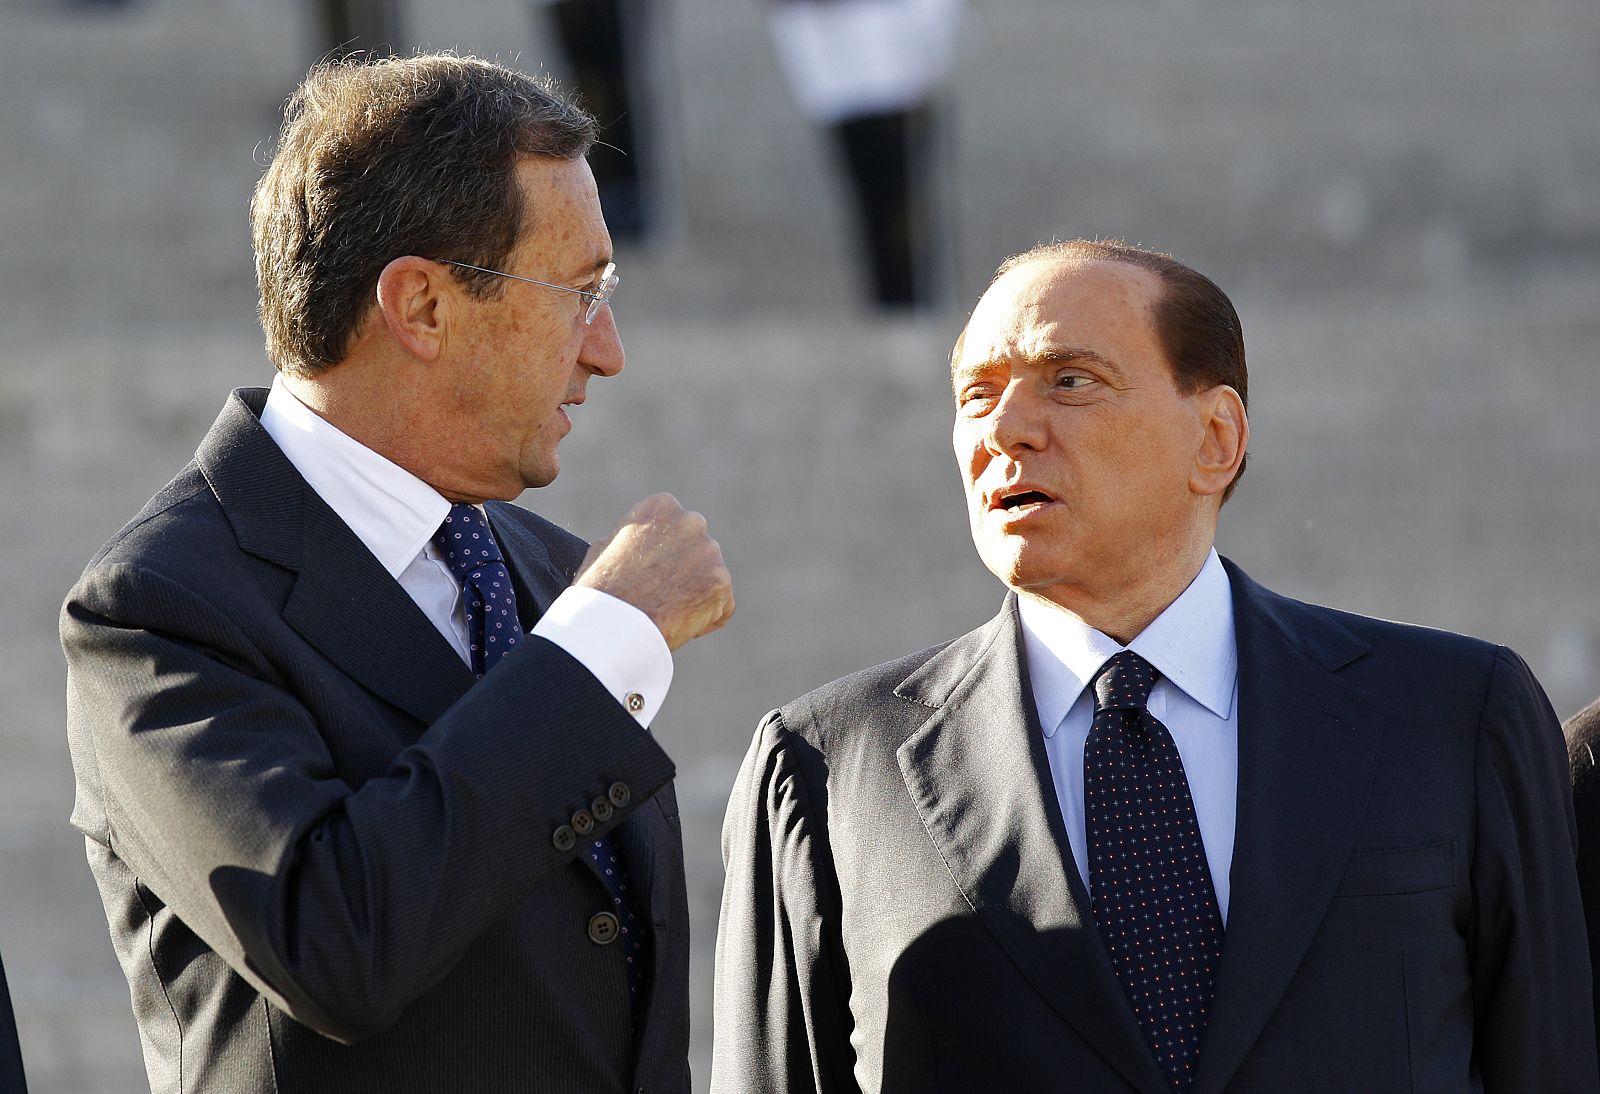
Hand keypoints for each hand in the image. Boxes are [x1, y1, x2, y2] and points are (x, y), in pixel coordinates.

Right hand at [575, 494, 734, 650]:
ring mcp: (709, 551)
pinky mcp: (721, 582)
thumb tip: (634, 541)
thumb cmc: (601, 589)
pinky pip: (722, 606)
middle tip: (662, 597)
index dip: (663, 557)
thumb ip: (630, 538)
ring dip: (695, 595)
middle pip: (697, 550)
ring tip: (666, 613)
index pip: (675, 530)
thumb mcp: (605, 548)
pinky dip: (706, 619)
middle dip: (686, 572)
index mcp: (661, 506)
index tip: (647, 576)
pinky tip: (680, 625)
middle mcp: (691, 521)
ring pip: (711, 578)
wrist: (613, 622)